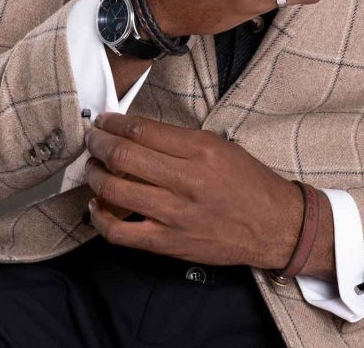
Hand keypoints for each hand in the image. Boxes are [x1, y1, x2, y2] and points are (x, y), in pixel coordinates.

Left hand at [83, 112, 304, 269]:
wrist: (272, 225)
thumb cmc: (247, 182)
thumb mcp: (219, 146)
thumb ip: (179, 141)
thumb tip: (138, 133)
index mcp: (199, 150)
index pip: (143, 130)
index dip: (114, 123)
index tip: (104, 120)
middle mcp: (185, 180)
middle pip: (124, 155)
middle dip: (98, 143)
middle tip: (91, 138)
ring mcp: (174, 214)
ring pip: (116, 190)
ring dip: (95, 175)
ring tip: (92, 167)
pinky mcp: (167, 243)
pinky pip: (121, 233)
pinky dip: (100, 218)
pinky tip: (97, 206)